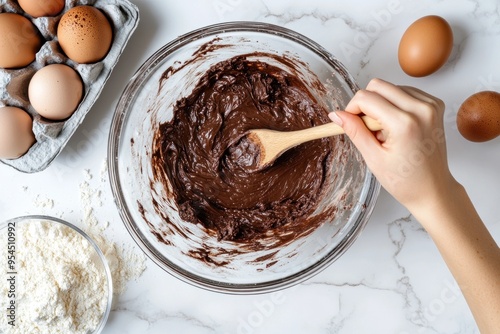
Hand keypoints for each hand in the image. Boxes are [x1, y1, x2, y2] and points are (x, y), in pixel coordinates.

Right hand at [329, 78, 455, 211]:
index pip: (366, 98)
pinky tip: (396, 125)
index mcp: (404, 123)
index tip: (350, 122)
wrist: (432, 189)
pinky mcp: (435, 105)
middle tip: (368, 127)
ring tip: (385, 130)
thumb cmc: (405, 180)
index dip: (352, 108)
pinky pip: (405, 92)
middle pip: (378, 85)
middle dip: (366, 103)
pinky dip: (395, 104)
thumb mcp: (373, 158)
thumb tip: (336, 115)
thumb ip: (354, 131)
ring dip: (381, 104)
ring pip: (391, 87)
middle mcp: (421, 109)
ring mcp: (431, 105)